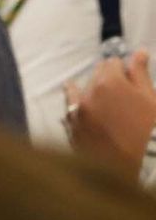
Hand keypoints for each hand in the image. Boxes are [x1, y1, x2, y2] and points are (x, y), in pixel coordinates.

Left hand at [65, 50, 155, 178]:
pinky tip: (83, 109)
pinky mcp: (72, 128)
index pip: (111, 63)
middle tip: (120, 95)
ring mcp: (77, 111)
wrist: (142, 167)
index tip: (128, 79)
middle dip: (107, 80)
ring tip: (104, 105)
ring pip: (81, 91)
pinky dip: (77, 107)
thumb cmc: (152, 131)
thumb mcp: (152, 100)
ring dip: (91, 93)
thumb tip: (138, 52)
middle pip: (95, 76)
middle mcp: (88, 92)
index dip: (122, 70)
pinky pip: (71, 110)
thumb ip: (140, 74)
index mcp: (109, 82)